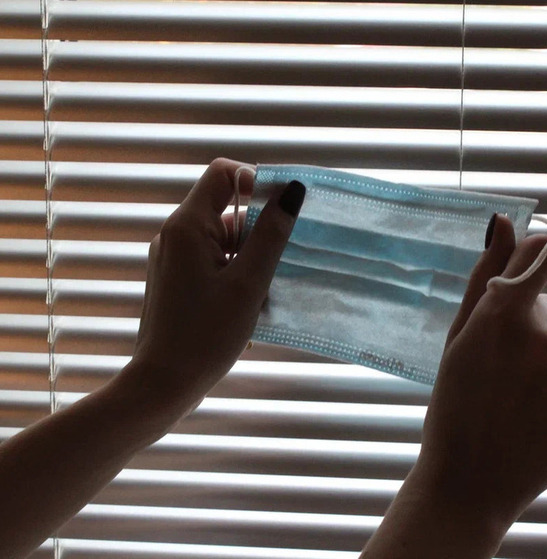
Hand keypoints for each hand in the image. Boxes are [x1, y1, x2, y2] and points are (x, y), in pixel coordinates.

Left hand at [129, 158, 304, 408]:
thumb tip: (292, 190)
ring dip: (249, 256)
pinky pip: (213, 259)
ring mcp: (174, 257)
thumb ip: (271, 234)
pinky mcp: (176, 278)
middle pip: (226, 207)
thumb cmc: (207, 334)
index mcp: (188, 225)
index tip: (281, 211)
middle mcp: (176, 234)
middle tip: (277, 264)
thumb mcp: (249, 282)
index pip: (224, 173)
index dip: (256, 180)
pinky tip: (246, 304)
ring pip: (223, 237)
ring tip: (261, 293)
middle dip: (258, 229)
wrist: (164, 383)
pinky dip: (235, 272)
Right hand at [416, 215, 546, 529]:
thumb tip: (503, 221)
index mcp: (502, 313)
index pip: (542, 255)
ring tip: (519, 400)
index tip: (538, 263)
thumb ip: (485, 275)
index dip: (538, 262)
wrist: (470, 479)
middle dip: (530, 332)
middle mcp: (542, 334)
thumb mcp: (458, 336)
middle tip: (501, 371)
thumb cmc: (454, 404)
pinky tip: (541, 413)